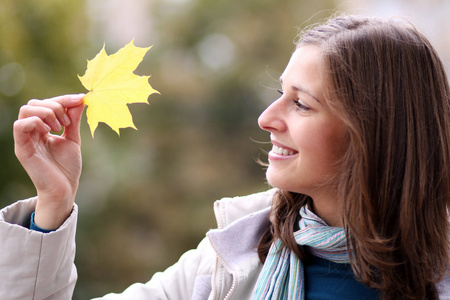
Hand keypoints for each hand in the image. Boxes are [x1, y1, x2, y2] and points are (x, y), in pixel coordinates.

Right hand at [13, 94, 84, 229]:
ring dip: (47, 112)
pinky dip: (37, 122)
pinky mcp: (22, 149)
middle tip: (67, 122)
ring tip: (60, 127)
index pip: (46, 102)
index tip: (81, 99)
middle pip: (34, 103)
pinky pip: (20, 126)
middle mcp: (31, 131)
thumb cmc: (67, 166)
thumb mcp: (73, 138)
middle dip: (55, 106)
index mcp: (42, 127)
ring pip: (26, 110)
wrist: (65, 189)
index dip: (63, 98)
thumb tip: (79, 99)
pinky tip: (50, 131)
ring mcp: (25, 139)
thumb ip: (73, 120)